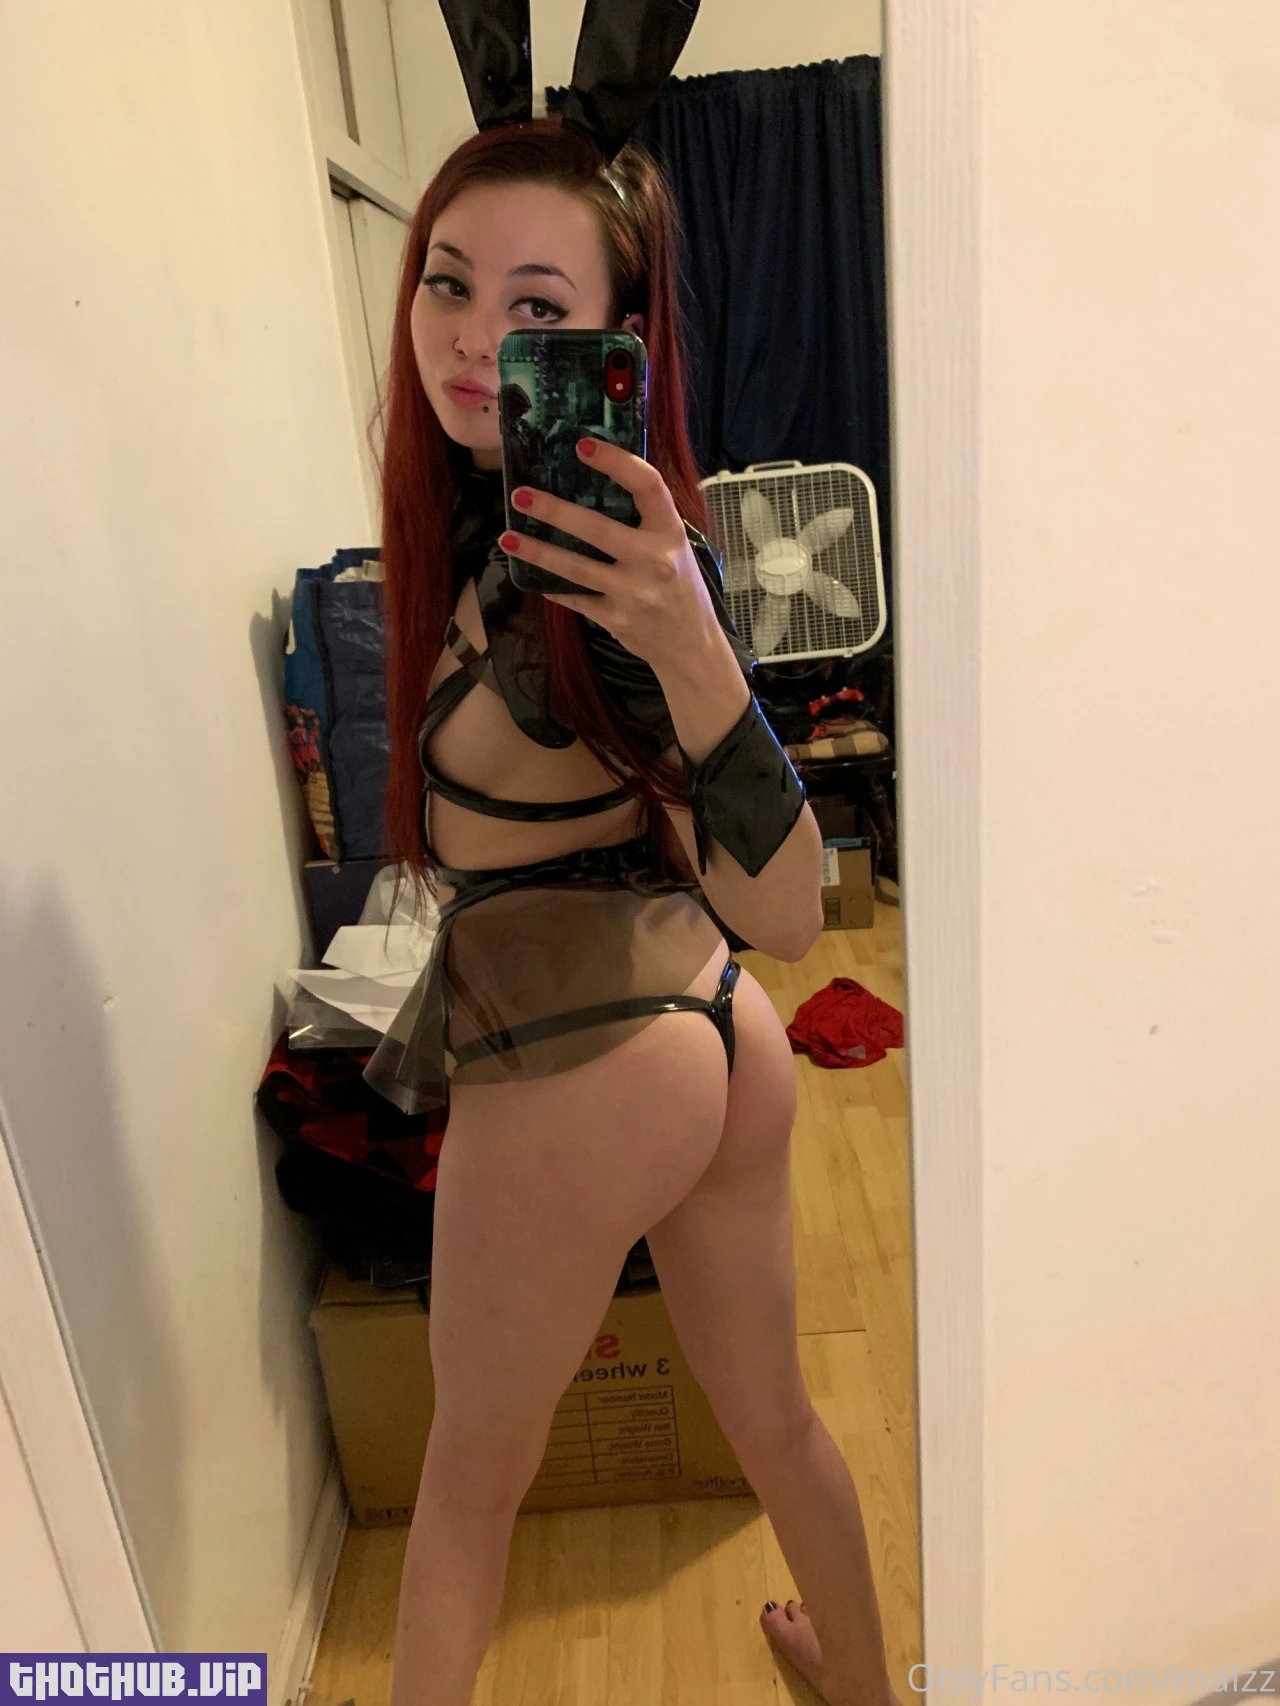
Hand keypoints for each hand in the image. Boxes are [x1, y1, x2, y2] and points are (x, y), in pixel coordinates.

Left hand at [498, 438, 719, 674]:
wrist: (692, 645)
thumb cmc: (680, 586)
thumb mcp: (675, 547)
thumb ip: (645, 521)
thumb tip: (594, 484)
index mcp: (671, 533)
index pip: (647, 485)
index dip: (615, 462)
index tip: (582, 446)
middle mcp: (654, 561)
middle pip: (596, 528)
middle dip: (553, 511)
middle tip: (520, 495)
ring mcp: (633, 593)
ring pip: (575, 567)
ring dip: (537, 552)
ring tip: (508, 539)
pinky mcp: (616, 619)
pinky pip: (575, 598)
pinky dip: (552, 587)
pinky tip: (532, 576)